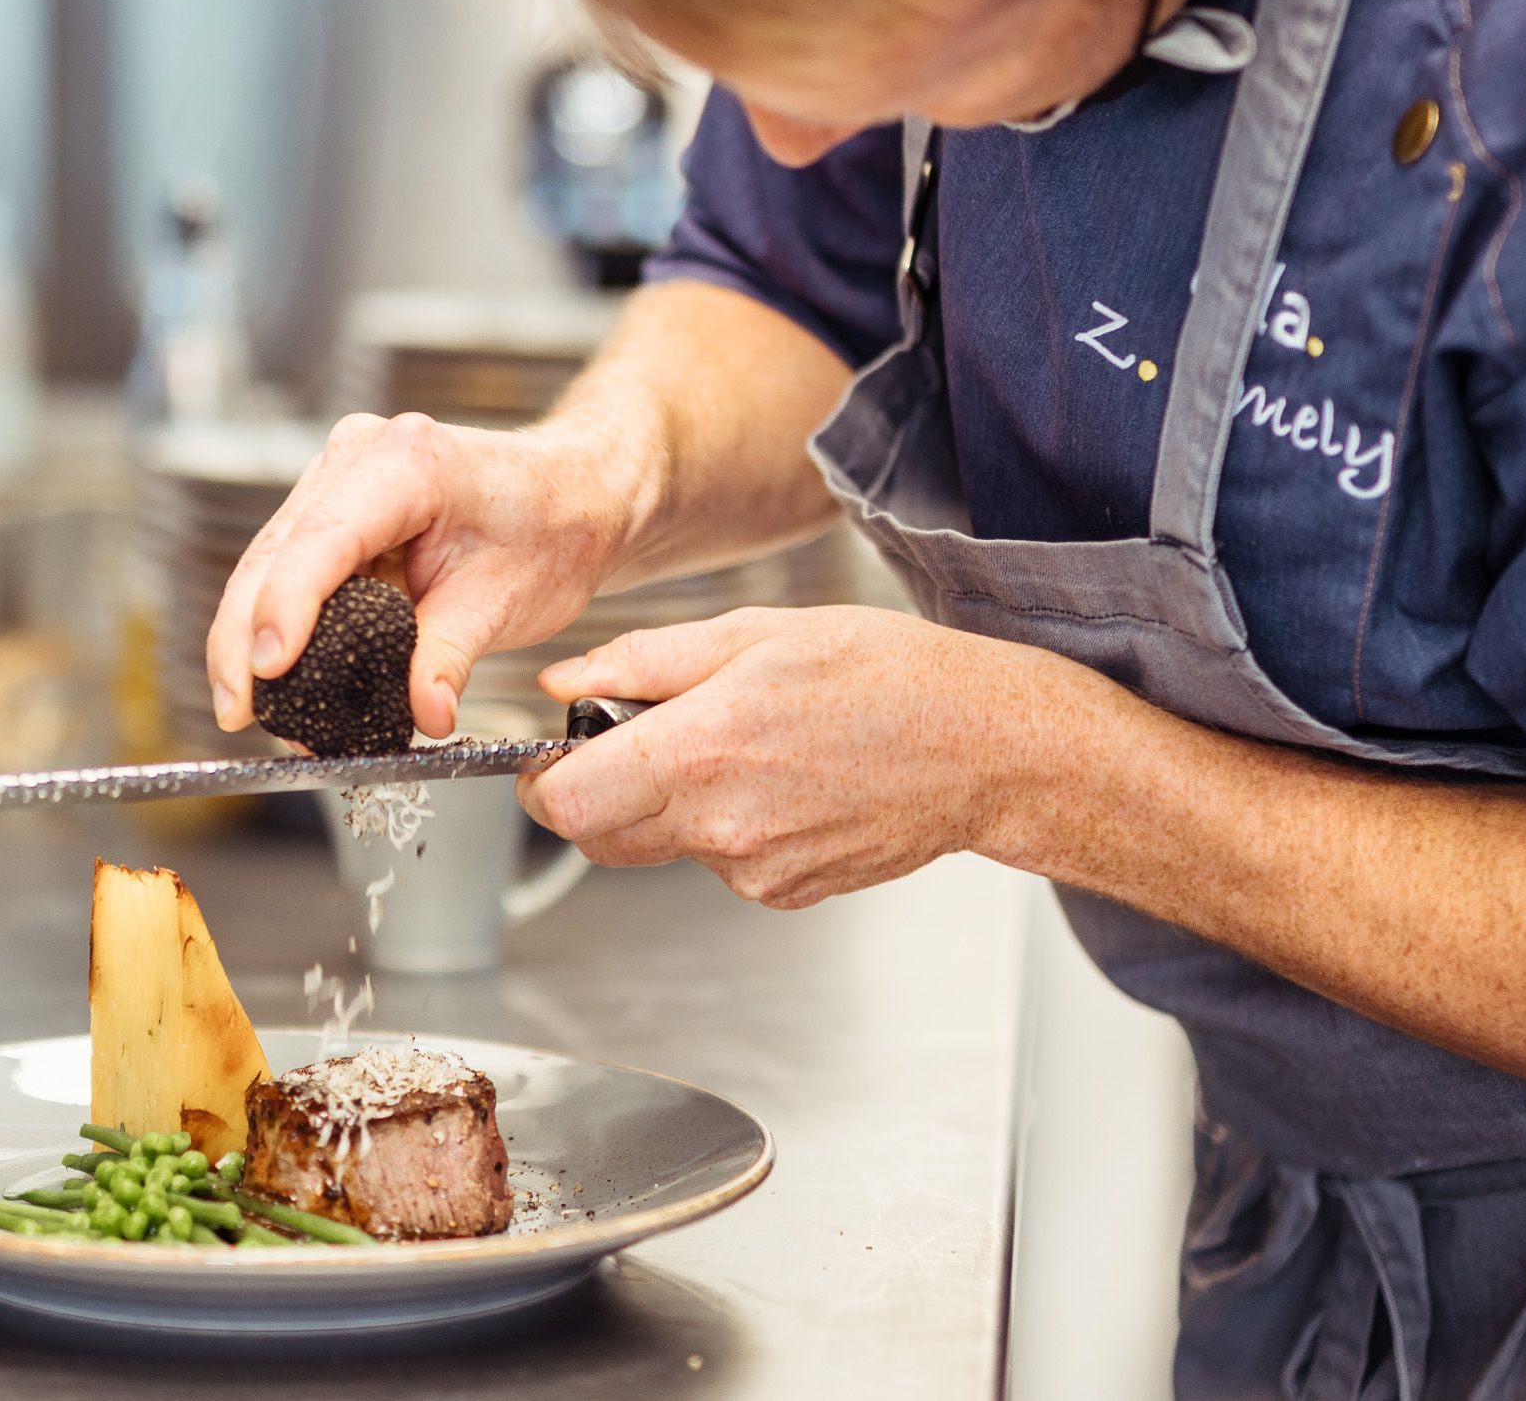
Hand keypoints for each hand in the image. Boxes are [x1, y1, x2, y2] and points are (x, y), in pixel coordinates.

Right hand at [206, 413, 651, 738]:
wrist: (574, 496)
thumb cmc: (551, 529)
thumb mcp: (506, 602)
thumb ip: (452, 658)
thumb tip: (423, 716)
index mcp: (409, 464)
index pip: (324, 539)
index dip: (285, 607)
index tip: (267, 669)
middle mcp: (360, 456)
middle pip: (276, 552)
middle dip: (245, 638)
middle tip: (239, 714)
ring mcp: (340, 476)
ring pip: (269, 561)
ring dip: (250, 636)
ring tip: (249, 711)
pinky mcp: (335, 506)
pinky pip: (290, 566)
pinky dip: (279, 621)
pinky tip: (274, 678)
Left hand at [515, 606, 1053, 908]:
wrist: (984, 748)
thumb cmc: (887, 676)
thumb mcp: (757, 633)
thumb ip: (645, 661)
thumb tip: (563, 683)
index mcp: (702, 750)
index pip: (564, 802)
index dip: (541, 779)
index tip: (553, 754)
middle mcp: (720, 824)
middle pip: (598, 837)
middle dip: (597, 793)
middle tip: (642, 740)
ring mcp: (753, 870)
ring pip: (662, 847)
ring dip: (673, 804)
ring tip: (747, 746)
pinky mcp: (784, 893)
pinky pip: (720, 862)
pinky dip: (729, 825)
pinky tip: (785, 780)